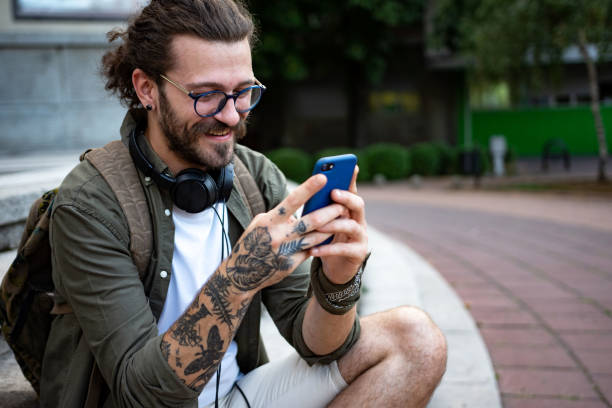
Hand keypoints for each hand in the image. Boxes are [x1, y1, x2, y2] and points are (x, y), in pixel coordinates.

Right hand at [225, 174, 343, 292]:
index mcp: (269, 221)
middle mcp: (279, 235)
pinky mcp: (292, 264)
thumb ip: (280, 215)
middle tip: (342, 204)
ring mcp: (286, 251)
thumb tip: (303, 207)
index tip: (323, 177)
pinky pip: (312, 249)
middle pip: (312, 221)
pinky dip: (322, 241)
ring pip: (317, 236)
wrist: (242, 274)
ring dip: (331, 226)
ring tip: (341, 217)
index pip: (292, 200)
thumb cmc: (252, 241)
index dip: (309, 188)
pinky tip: (331, 233)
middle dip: (330, 211)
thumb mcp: (261, 223)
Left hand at [309, 166, 367, 283]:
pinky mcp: (358, 254)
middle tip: (333, 193)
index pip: (352, 190)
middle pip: (358, 204)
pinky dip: (328, 249)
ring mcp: (360, 237)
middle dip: (346, 198)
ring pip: (351, 226)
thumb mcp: (324, 221)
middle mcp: (359, 221)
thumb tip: (309, 188)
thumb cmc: (327, 239)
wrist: (336, 268)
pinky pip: (343, 249)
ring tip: (318, 225)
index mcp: (350, 210)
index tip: (350, 166)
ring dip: (334, 224)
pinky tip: (313, 250)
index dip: (352, 178)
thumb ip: (321, 207)